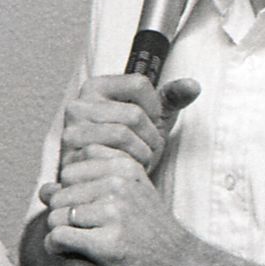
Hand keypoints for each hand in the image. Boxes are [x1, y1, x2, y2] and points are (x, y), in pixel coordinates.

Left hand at [38, 155, 208, 265]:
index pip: (70, 167)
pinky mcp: (107, 243)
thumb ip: (88, 188)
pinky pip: (58, 238)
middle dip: (62, 216)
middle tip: (85, 233)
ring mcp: (114, 212)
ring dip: (59, 235)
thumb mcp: (128, 198)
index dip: (71, 191)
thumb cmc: (151, 236)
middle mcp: (119, 184)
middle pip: (59, 193)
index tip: (90, 210)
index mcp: (125, 167)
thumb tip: (44, 189)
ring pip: (55, 216)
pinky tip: (69, 255)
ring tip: (80, 245)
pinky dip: (56, 249)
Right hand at [57, 73, 200, 177]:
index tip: (150, 123)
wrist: (105, 182)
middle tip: (147, 150)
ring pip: (123, 134)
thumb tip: (193, 86)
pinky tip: (126, 170)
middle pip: (135, 113)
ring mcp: (72, 130)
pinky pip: (110, 156)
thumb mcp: (152, 119)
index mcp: (97, 87)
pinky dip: (127, 166)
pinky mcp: (71, 155)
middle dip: (151, 137)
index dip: (154, 107)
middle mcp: (78, 104)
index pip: (139, 83)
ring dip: (142, 153)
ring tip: (139, 160)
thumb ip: (171, 99)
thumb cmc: (129, 148)